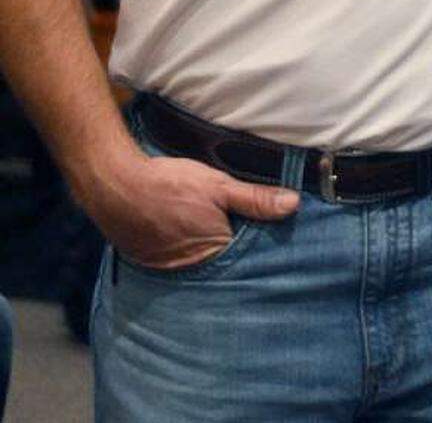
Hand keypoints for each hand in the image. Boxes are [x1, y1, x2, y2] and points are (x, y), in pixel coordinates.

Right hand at [85, 149, 298, 269]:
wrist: (115, 185)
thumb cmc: (169, 185)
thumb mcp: (219, 186)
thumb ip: (255, 198)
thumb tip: (293, 204)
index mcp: (215, 253)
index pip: (249, 255)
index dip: (261, 242)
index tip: (275, 235)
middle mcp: (192, 270)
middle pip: (226, 262)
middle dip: (238, 251)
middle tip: (245, 233)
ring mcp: (170, 269)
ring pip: (203, 262)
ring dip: (211, 252)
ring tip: (214, 234)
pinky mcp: (153, 262)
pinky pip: (180, 260)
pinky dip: (188, 250)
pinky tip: (189, 235)